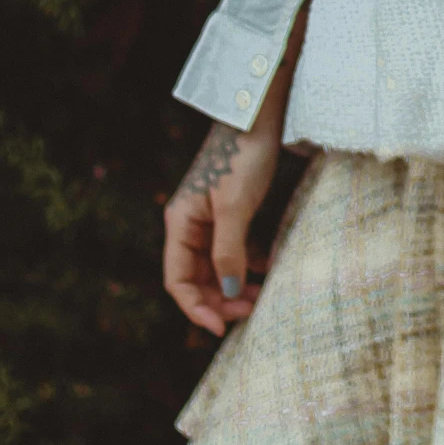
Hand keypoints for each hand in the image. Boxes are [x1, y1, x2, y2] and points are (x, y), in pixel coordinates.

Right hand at [162, 113, 281, 335]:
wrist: (258, 115)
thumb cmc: (243, 157)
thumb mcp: (235, 208)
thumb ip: (228, 253)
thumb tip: (228, 294)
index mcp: (180, 223)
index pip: (178, 280)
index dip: (196, 308)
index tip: (221, 329)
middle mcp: (190, 223)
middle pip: (197, 276)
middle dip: (220, 299)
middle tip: (251, 311)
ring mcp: (210, 217)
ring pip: (216, 265)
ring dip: (234, 285)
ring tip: (261, 296)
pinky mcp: (231, 210)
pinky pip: (233, 249)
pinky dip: (246, 264)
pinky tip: (266, 269)